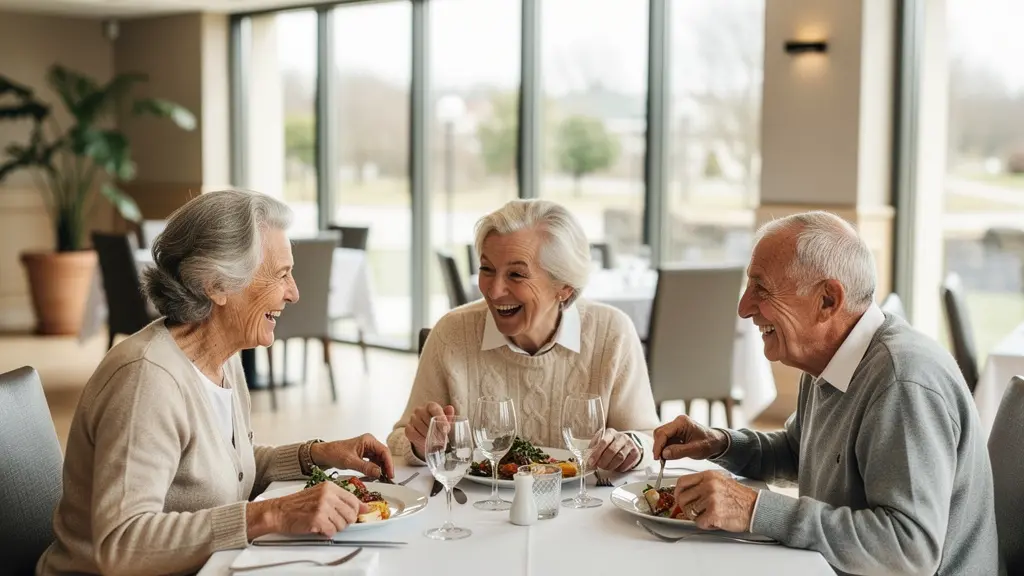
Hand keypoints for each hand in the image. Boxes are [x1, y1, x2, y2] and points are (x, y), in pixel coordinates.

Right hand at [247, 481, 367, 538]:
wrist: (278, 511)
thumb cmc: (297, 504)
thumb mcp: (321, 495)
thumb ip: (342, 500)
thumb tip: (364, 508)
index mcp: (330, 487)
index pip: (353, 500)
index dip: (356, 511)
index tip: (357, 515)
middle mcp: (328, 495)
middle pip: (351, 514)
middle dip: (344, 522)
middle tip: (333, 521)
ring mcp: (323, 506)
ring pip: (342, 524)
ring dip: (334, 528)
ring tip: (323, 523)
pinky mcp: (318, 519)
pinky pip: (332, 532)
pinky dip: (326, 533)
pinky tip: (318, 528)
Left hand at [310, 434, 394, 479]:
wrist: (324, 454)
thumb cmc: (334, 453)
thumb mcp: (350, 461)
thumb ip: (365, 467)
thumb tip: (378, 473)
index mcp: (368, 440)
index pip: (384, 451)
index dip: (389, 463)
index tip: (390, 474)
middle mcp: (369, 443)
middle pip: (383, 455)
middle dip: (386, 466)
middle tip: (388, 478)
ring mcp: (367, 449)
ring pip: (379, 459)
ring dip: (381, 469)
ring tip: (382, 478)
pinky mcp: (364, 455)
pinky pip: (373, 462)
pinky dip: (375, 469)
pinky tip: (375, 475)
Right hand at [405, 402, 454, 459]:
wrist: (427, 434)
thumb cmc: (438, 425)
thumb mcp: (445, 421)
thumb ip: (448, 415)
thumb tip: (450, 408)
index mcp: (430, 406)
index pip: (434, 409)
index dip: (441, 419)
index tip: (446, 429)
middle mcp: (420, 410)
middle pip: (427, 419)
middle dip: (436, 431)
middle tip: (443, 440)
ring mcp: (412, 419)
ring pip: (420, 427)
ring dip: (429, 437)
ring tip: (436, 443)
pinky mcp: (408, 428)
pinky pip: (413, 434)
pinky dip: (420, 440)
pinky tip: (427, 445)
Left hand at [587, 428, 640, 471]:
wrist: (625, 443)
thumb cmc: (610, 444)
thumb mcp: (600, 442)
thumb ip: (594, 448)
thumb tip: (587, 458)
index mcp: (610, 432)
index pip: (603, 442)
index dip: (596, 454)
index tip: (591, 462)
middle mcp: (621, 437)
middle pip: (612, 451)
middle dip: (603, 461)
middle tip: (599, 466)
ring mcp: (630, 444)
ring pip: (620, 458)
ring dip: (611, 466)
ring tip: (606, 467)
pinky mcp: (636, 453)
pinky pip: (627, 464)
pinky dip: (619, 468)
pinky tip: (615, 467)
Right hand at [652, 415, 727, 460]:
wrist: (716, 442)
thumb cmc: (709, 443)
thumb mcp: (695, 449)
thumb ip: (679, 451)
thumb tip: (664, 453)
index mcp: (682, 422)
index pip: (663, 432)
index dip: (658, 445)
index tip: (657, 457)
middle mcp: (677, 423)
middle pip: (659, 433)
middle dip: (658, 447)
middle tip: (660, 459)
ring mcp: (676, 427)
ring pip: (661, 437)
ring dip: (661, 448)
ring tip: (665, 459)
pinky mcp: (675, 433)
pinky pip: (665, 440)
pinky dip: (665, 448)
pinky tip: (669, 455)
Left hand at [672, 471, 757, 531]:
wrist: (755, 508)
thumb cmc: (740, 497)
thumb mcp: (720, 481)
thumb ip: (702, 484)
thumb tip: (685, 492)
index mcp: (708, 476)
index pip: (682, 482)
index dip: (677, 492)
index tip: (678, 498)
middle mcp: (708, 485)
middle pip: (682, 498)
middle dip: (686, 508)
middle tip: (694, 512)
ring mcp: (710, 499)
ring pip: (690, 511)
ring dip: (698, 517)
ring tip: (710, 515)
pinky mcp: (714, 513)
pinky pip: (699, 522)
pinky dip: (706, 525)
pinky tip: (715, 520)